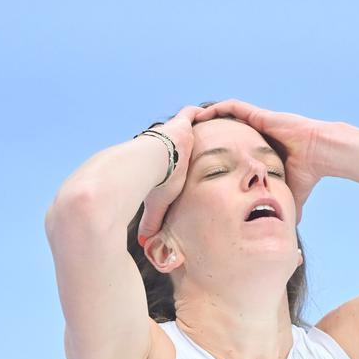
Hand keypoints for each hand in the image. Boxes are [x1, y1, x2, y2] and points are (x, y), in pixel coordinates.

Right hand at [137, 104, 205, 246]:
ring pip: (188, 124)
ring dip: (199, 125)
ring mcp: (173, 131)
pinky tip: (216, 114)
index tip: (186, 162)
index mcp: (160, 160)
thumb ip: (152, 223)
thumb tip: (143, 245)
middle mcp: (165, 144)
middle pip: (181, 139)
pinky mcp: (181, 123)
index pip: (172, 157)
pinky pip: (192, 114)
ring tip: (215, 127)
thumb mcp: (155, 206)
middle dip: (191, 140)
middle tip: (206, 144)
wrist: (148, 167)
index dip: (179, 158)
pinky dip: (203, 114)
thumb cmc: (152, 187)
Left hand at [193, 98, 327, 223]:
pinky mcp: (260, 115)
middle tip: (192, 139)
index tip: (205, 159)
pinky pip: (235, 107)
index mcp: (262, 149)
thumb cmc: (309, 172)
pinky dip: (219, 108)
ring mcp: (259, 122)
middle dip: (211, 132)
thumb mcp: (291, 193)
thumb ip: (284, 205)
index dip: (221, 150)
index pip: (237, 147)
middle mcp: (258, 133)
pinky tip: (204, 112)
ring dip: (210, 117)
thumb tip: (285, 228)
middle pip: (229, 129)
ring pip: (228, 116)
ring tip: (192, 122)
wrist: (321, 154)